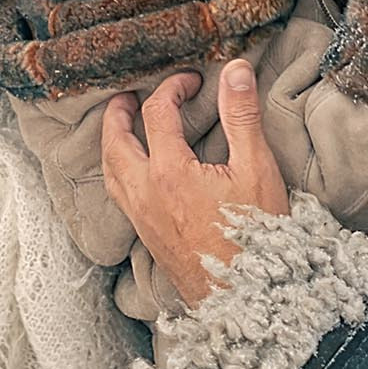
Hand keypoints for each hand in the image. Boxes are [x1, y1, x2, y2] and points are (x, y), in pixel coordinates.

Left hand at [100, 56, 292, 310]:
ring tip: (125, 129)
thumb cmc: (256, 236)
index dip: (172, 88)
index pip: (157, 114)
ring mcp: (143, 218)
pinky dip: (118, 172)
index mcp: (169, 173)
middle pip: (114, 142)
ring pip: (110, 172)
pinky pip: (119, 196)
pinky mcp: (147, 237)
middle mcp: (145, 194)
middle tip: (129, 97)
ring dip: (112, 144)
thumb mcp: (257, 169)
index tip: (191, 81)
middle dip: (119, 114)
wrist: (248, 298)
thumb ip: (242, 116)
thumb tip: (235, 70)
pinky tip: (135, 173)